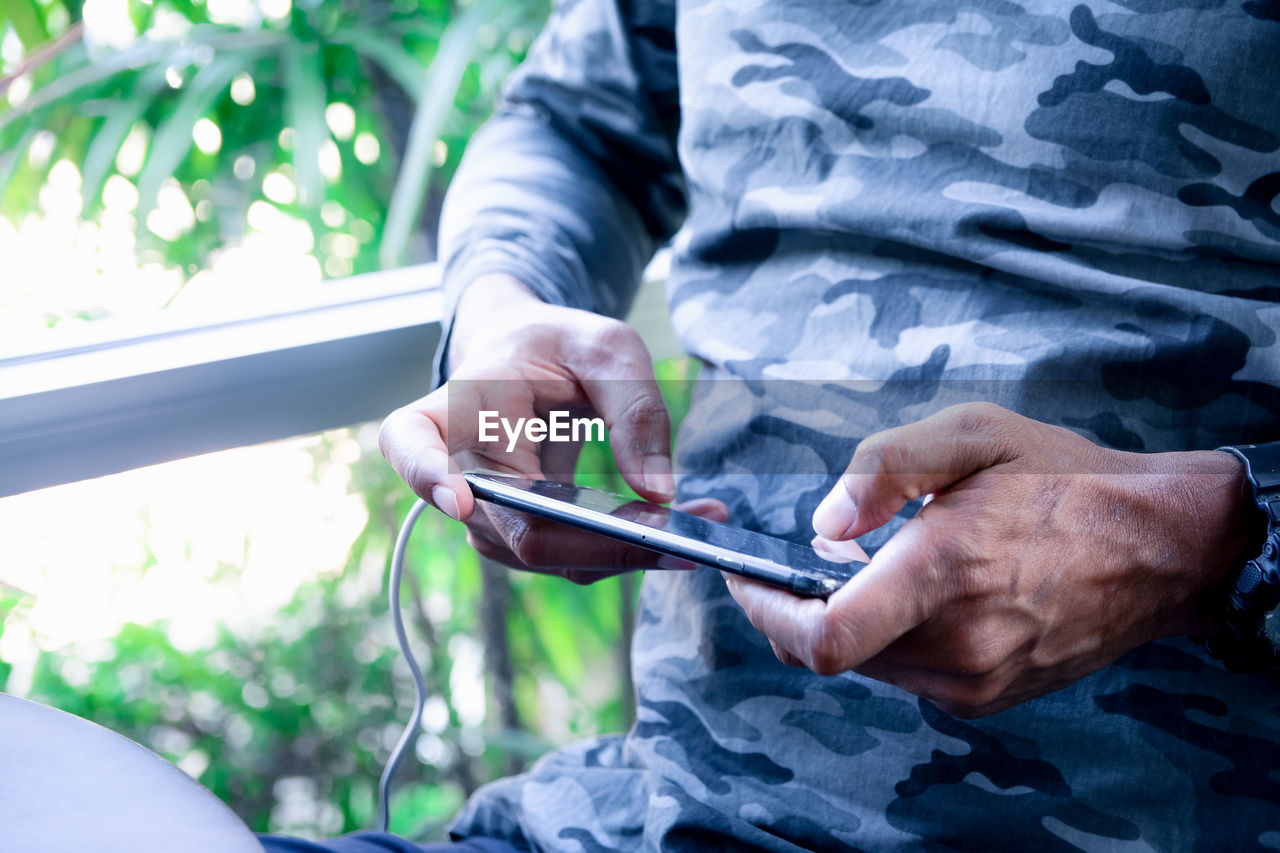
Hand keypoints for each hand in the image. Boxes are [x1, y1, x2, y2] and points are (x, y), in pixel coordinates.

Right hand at [379, 274, 682, 579]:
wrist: (529, 360)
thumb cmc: (559, 345)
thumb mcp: (608, 347)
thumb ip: (635, 409)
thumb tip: (657, 493)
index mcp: (459, 404)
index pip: (411, 443)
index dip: (427, 474)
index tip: (459, 500)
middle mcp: (458, 471)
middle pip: (520, 530)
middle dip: (606, 541)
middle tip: (684, 527)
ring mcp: (486, 516)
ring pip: (551, 558)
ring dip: (628, 550)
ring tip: (705, 520)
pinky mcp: (520, 539)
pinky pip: (572, 560)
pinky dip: (628, 549)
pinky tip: (683, 527)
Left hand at [726, 402, 1260, 716]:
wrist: (1161, 548)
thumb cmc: (1064, 481)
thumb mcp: (973, 433)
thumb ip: (885, 467)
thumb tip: (821, 520)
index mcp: (943, 574)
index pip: (823, 637)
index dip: (763, 613)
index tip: (742, 578)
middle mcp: (956, 643)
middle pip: (831, 652)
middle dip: (796, 605)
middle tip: (803, 555)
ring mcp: (974, 680)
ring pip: (865, 665)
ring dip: (843, 620)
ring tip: (866, 563)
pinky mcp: (986, 696)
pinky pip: (905, 673)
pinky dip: (885, 636)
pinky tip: (912, 592)